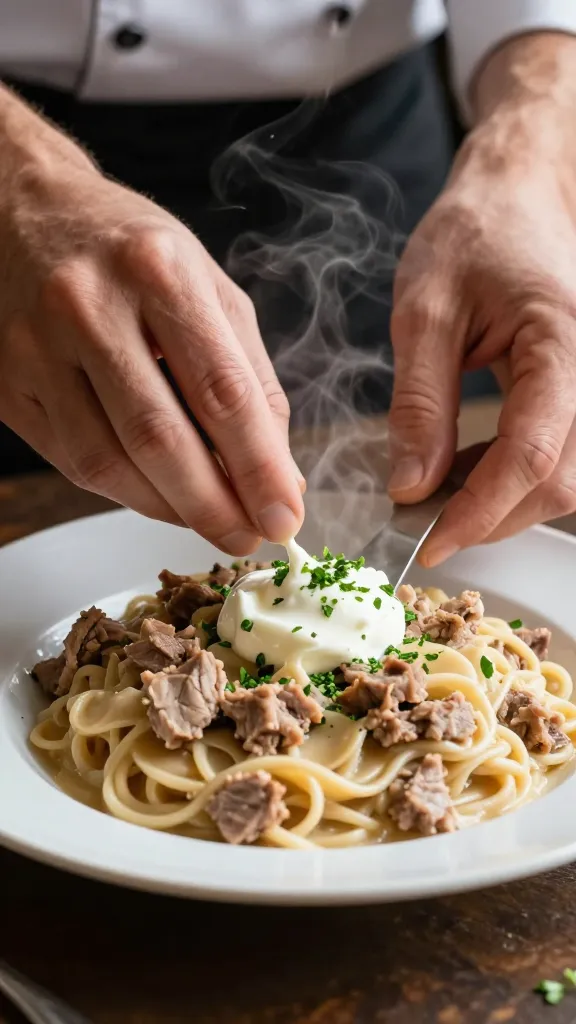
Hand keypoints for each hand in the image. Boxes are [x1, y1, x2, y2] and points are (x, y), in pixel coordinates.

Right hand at [0, 86, 303, 553]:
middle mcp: (88, 306)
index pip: (222, 391)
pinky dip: (125, 491)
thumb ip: (249, 377)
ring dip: (168, 508)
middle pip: (160, 439)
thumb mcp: (207, 286)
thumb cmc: (129, 252)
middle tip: (248, 536)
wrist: (20, 214)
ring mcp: (36, 347)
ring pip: (108, 463)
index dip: (259, 468)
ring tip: (208, 518)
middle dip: (213, 506)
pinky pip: (72, 461)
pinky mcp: (7, 383)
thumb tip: (279, 471)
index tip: (284, 516)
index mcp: (157, 270)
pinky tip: (157, 492)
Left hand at [387, 33, 575, 564]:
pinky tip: (464, 468)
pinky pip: (559, 456)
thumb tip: (411, 486)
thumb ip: (419, 403)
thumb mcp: (424, 312)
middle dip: (491, 517)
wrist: (515, 200)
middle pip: (560, 481)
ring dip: (502, 502)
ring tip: (438, 492)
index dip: (481, 511)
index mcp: (562, 343)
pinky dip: (510, 477)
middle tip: (424, 525)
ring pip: (566, 479)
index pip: (532, 454)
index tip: (430, 544)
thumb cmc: (473, 237)